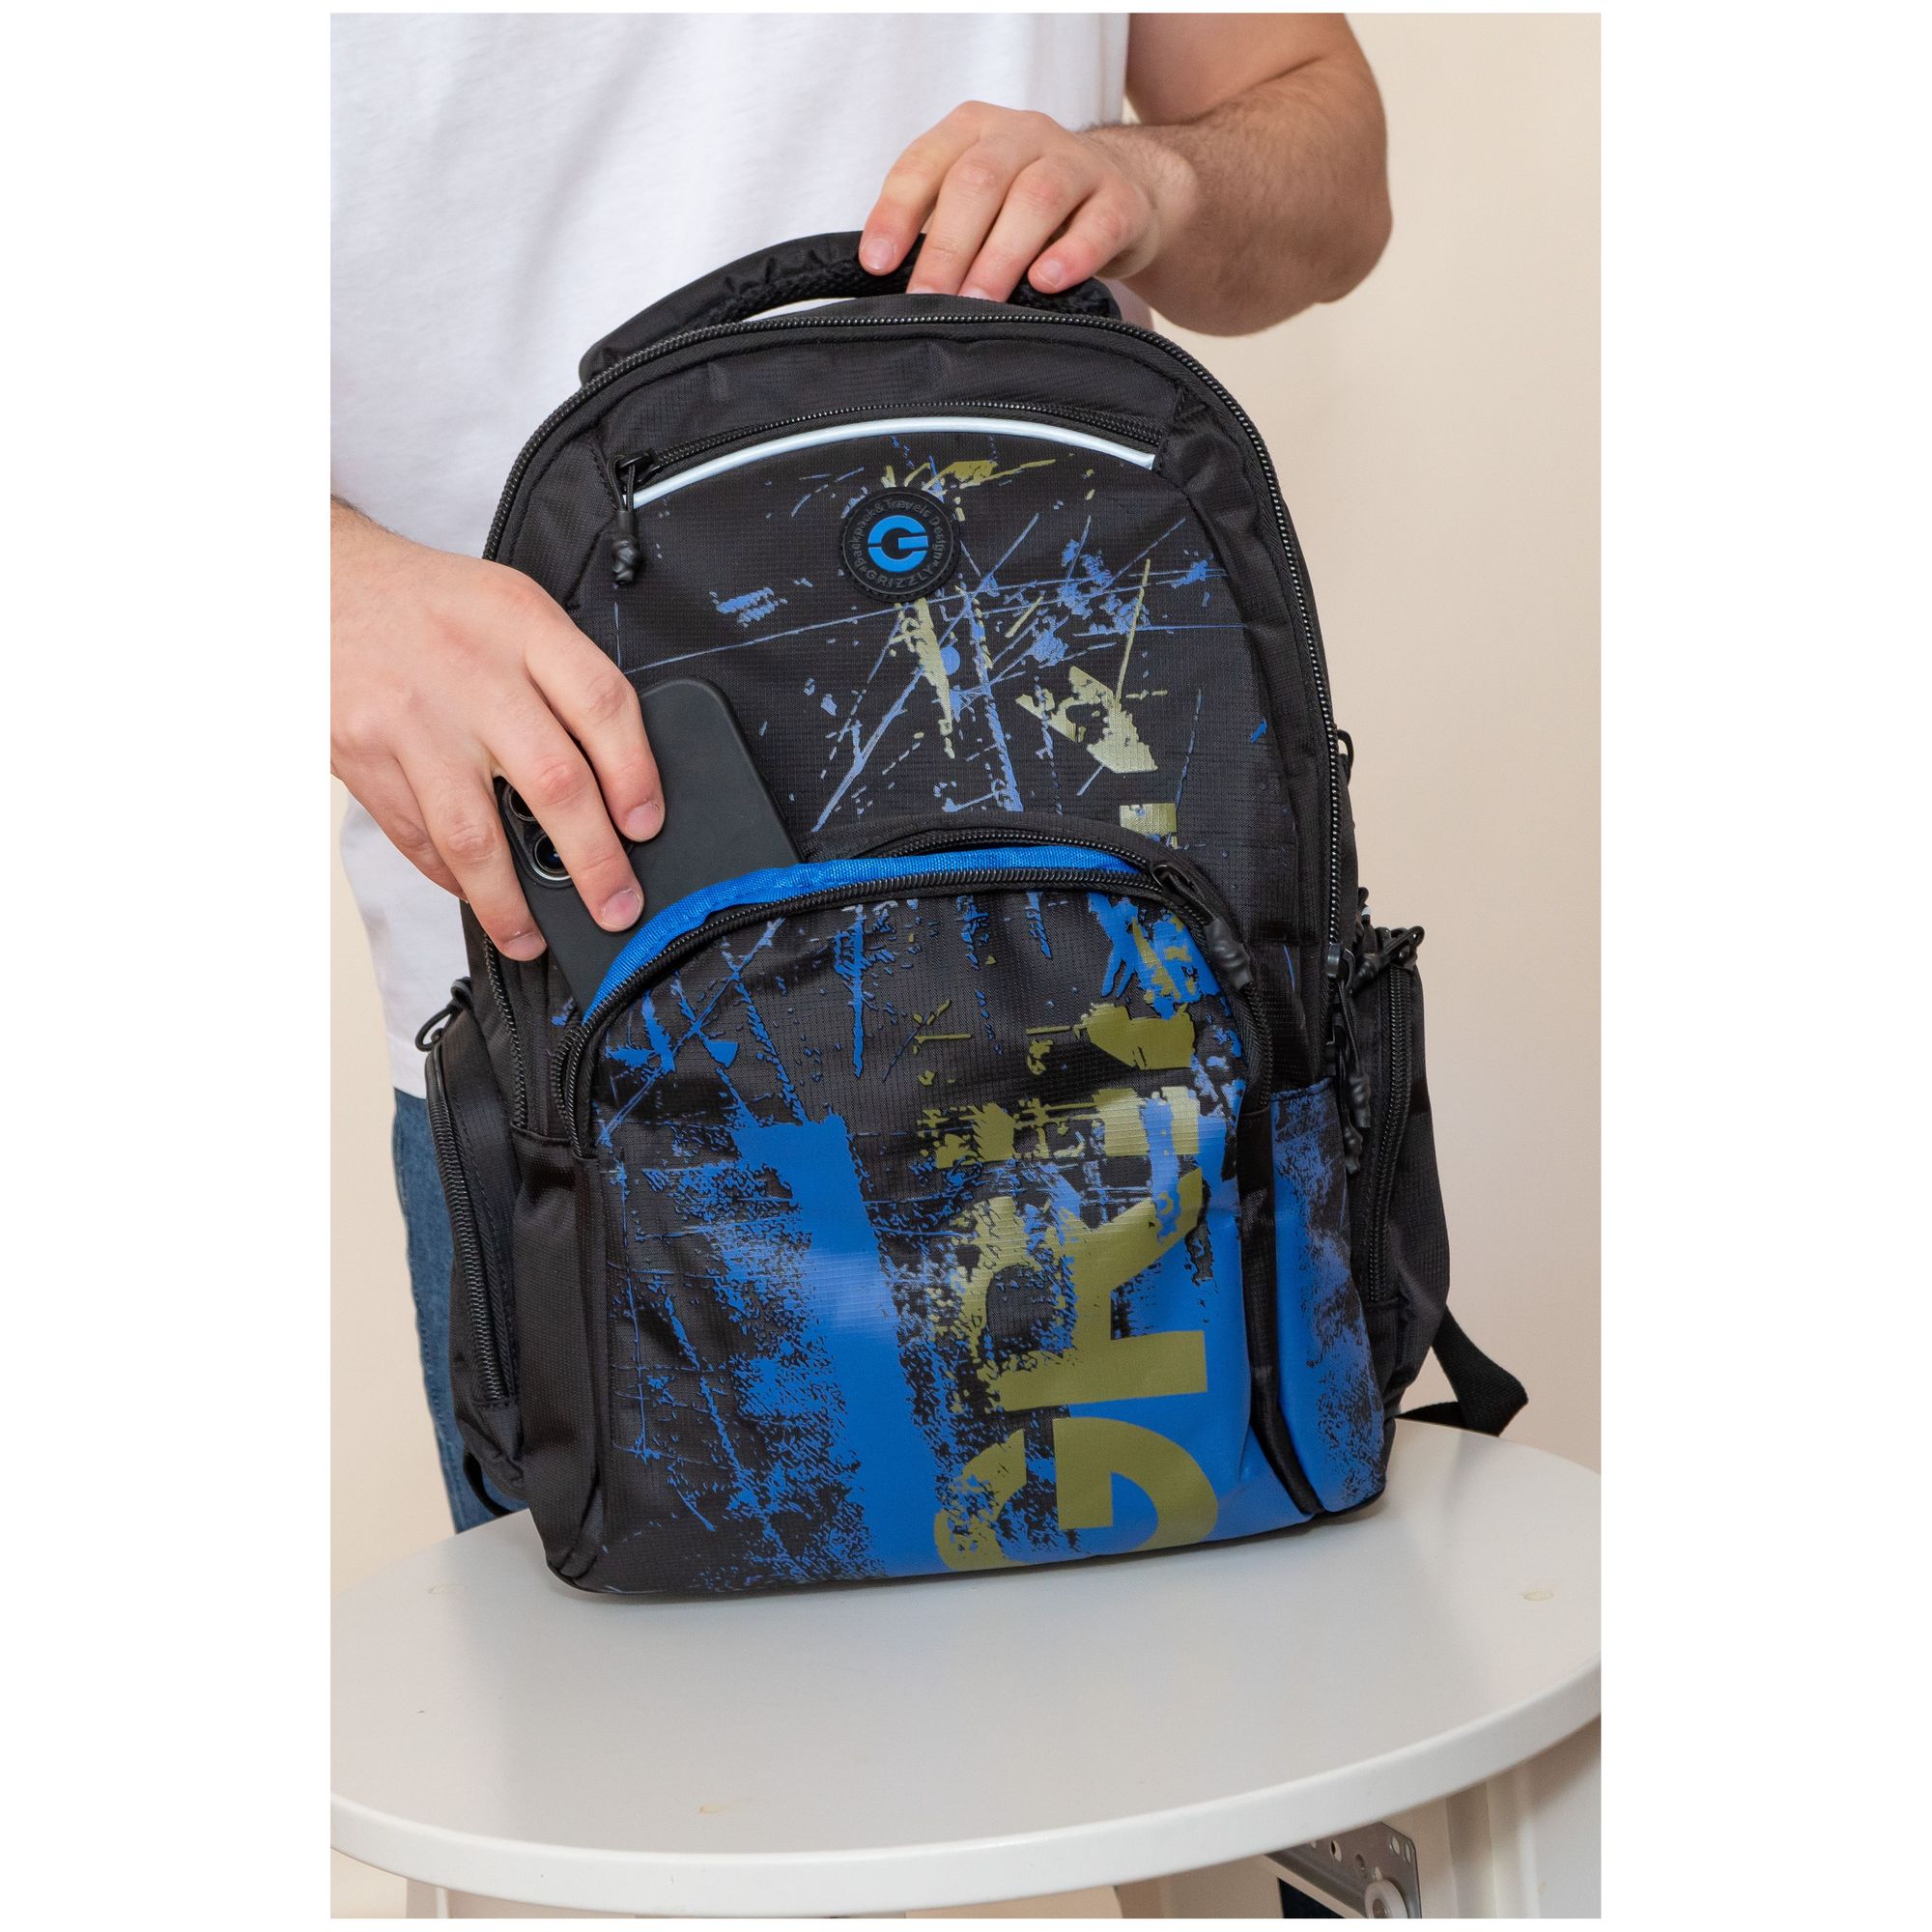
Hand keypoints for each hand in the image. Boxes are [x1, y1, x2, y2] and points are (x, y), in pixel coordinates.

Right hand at [331, 502, 660, 959]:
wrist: (315, 583)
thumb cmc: (428, 605)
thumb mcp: (509, 608)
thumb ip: (561, 678)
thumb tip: (620, 777)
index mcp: (521, 625)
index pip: (602, 705)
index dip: (636, 775)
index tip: (647, 827)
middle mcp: (471, 672)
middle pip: (553, 781)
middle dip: (594, 862)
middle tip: (617, 907)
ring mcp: (413, 720)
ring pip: (476, 833)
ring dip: (511, 901)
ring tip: (534, 936)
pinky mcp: (364, 756)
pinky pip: (419, 838)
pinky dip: (452, 879)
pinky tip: (476, 895)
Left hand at [859, 102, 1190, 301]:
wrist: (1120, 194)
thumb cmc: (1028, 211)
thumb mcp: (978, 206)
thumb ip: (938, 232)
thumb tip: (893, 290)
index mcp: (974, 131)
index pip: (925, 163)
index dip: (896, 213)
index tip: (877, 265)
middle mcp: (1023, 135)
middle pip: (978, 181)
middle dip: (948, 246)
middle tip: (929, 301)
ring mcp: (1076, 162)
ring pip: (1036, 198)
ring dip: (1002, 256)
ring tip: (981, 302)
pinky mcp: (1121, 199)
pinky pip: (1097, 223)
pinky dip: (1071, 254)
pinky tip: (1046, 283)